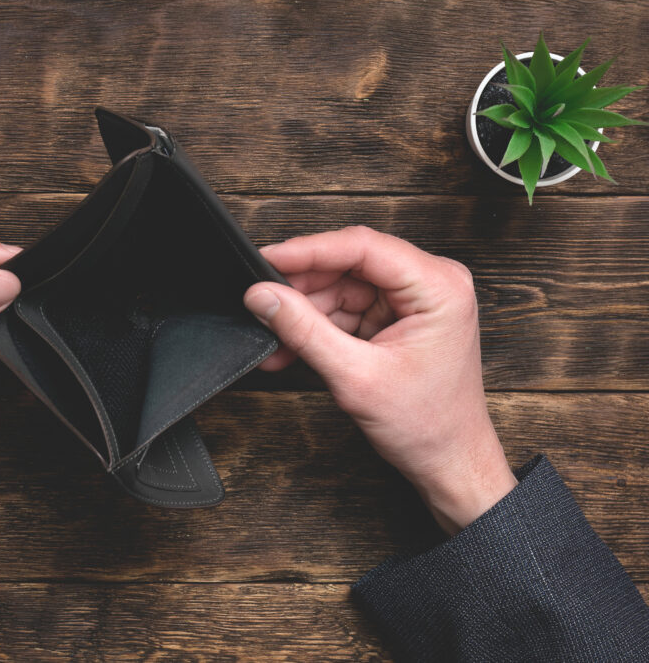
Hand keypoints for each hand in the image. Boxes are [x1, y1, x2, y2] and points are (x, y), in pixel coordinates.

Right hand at [244, 226, 515, 533]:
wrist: (448, 462)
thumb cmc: (427, 425)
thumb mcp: (355, 376)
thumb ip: (305, 331)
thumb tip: (263, 295)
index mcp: (438, 286)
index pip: (363, 247)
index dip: (309, 251)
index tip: (267, 258)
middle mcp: (430, 283)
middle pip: (349, 264)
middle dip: (303, 288)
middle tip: (262, 302)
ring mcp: (412, 300)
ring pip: (341, 287)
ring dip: (304, 313)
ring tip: (274, 340)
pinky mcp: (395, 318)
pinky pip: (345, 309)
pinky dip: (316, 328)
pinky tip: (289, 347)